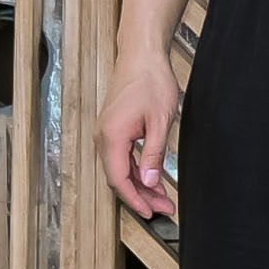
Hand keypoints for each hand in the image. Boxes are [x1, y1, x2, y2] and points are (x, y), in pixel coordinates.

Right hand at [100, 49, 182, 219]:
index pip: (119, 180)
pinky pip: (122, 157)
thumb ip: (153, 154)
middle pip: (119, 177)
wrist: (141, 55)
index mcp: (111, 137)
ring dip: (141, 184)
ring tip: (163, 196)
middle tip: (165, 207)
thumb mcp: (160, 121)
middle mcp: (103, 137)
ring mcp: (106, 133)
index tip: (151, 212)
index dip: (135, 200)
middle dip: (142, 195)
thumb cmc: (150, 81)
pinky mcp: (112, 128)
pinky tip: (153, 177)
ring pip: (121, 168)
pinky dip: (137, 169)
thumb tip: (149, 181)